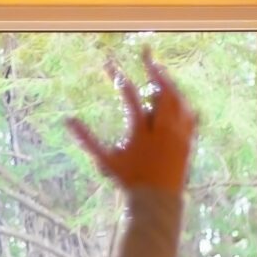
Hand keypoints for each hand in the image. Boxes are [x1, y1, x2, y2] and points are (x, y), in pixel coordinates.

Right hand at [67, 49, 196, 194]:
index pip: (131, 97)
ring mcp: (178, 136)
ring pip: (179, 101)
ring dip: (169, 84)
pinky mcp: (188, 142)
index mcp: (141, 133)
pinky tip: (177, 96)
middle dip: (154, 69)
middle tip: (146, 54)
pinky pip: (190, 115)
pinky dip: (182, 103)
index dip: (119, 77)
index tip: (109, 63)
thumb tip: (67, 120)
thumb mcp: (105, 160)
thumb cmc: (129, 181)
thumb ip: (87, 139)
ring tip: (159, 72)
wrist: (159, 202)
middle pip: (163, 91)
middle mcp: (163, 131)